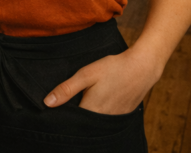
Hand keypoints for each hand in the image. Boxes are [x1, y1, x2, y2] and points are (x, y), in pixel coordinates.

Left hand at [43, 49, 160, 114]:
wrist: (142, 67)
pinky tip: (99, 99)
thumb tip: (48, 103)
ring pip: (95, 121)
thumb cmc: (113, 68)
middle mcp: (103, 119)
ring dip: (88, 113)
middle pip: (83, 122)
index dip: (63, 114)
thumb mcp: (86, 74)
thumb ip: (67, 89)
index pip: (71, 120)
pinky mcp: (123, 115)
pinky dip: (100, 112)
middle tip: (72, 99)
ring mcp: (115, 118)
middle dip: (75, 115)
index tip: (57, 106)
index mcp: (91, 110)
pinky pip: (106, 118)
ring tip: (86, 97)